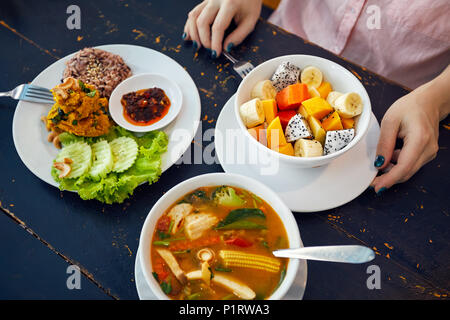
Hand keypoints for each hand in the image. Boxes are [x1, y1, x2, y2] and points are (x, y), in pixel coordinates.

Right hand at [182, 0, 261, 56]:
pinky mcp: (205, 0)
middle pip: (202, 22)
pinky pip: (193, 13)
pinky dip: (190, 25)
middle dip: (204, 40)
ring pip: (193, 16)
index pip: (218, 27)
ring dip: (193, 34)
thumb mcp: (251, 20)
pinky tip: (189, 35)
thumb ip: (239, 36)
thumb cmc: (250, 3)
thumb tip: (225, 48)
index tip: (216, 53)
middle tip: (210, 50)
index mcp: (230, 3)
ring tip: (197, 45)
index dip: (215, 43)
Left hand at [371, 66, 449, 192]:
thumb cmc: (409, 107)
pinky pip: (410, 165)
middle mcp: (428, 149)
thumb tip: (379, 164)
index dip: (389, 179)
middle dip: (387, 179)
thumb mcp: (390, 121)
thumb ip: (384, 143)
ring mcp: (429, 153)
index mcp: (419, 139)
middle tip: (370, 181)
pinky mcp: (427, 154)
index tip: (377, 187)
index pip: (404, 167)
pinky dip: (398, 164)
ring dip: (392, 169)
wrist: (429, 101)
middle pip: (406, 173)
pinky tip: (392, 152)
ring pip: (408, 170)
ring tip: (383, 154)